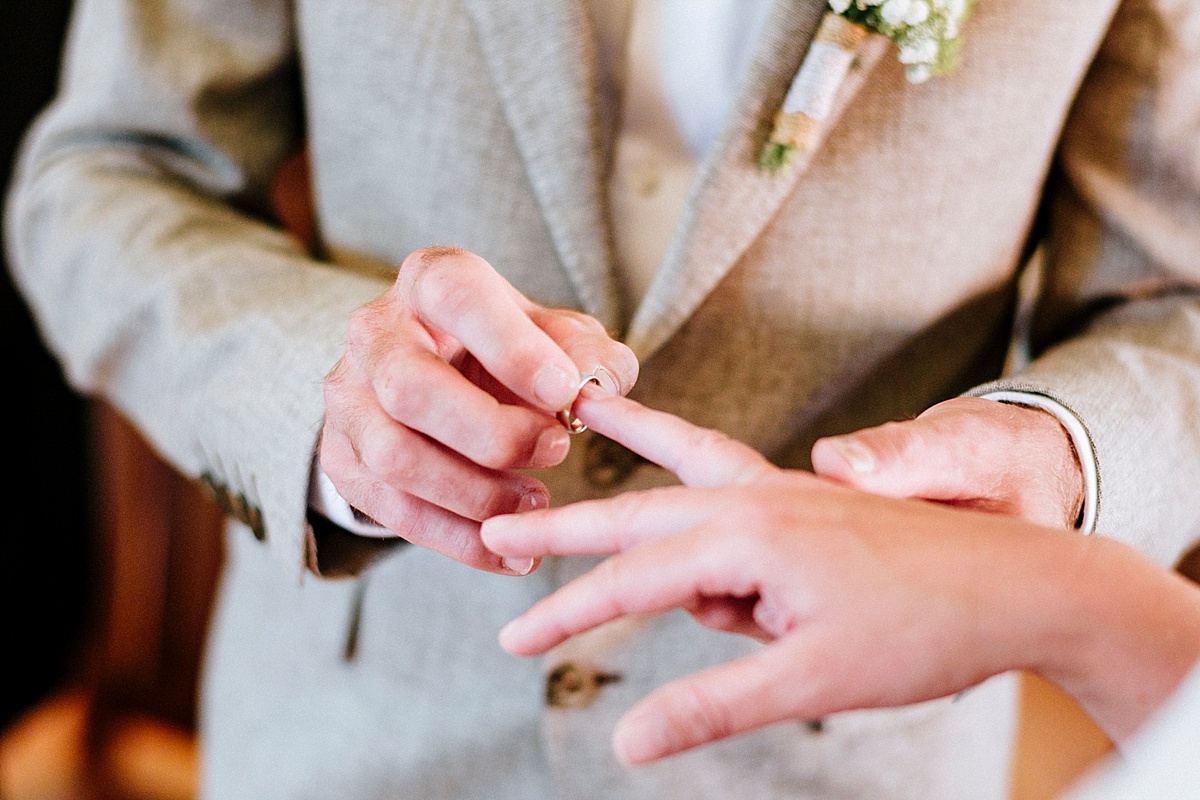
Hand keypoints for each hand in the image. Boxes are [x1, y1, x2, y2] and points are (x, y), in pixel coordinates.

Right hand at [320, 246, 636, 573]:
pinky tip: (508, 554)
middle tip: (556, 451)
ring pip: (394, 457)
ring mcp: (348, 398)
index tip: (563, 392)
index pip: (456, 298)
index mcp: (431, 281)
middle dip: (491, 434)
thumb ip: (586, 354)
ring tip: (537, 506)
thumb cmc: (511, 352)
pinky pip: (390, 510)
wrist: (444, 377)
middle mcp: (375, 333)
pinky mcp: (342, 458)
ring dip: (475, 494)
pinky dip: (456, 540)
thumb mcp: (558, 337)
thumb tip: (590, 385)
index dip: (511, 348)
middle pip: (410, 389)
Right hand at [482, 392, 1199, 761]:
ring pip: (681, 482)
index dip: (564, 614)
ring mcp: (783, 493)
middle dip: (563, 526)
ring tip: (584, 449)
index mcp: (748, 535)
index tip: (511, 638)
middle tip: (497, 532)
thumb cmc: (924, 630)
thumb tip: (627, 742)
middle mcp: (757, 499)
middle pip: (636, 510)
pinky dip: (686, 477)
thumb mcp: (810, 680)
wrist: (1020, 581)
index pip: (630, 580)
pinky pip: (726, 485)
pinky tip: (675, 479)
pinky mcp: (805, 504)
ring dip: (628, 483)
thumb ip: (711, 705)